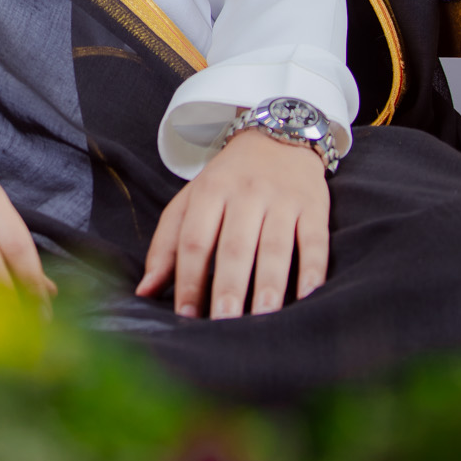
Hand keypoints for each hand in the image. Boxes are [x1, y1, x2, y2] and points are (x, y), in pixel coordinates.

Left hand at [135, 127, 328, 318]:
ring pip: (275, 246)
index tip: (186, 315)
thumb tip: (145, 291)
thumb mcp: (190, 200)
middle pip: (234, 246)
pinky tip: (308, 297)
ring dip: (270, 284)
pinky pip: (315, 241)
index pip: (194, 240)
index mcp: (209, 191)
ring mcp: (282, 200)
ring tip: (264, 318)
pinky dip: (313, 270)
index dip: (188, 278)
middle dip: (228, 287)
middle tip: (224, 324)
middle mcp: (246, 194)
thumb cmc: (227, 180)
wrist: (278, 136)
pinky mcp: (314, 207)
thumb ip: (167, 244)